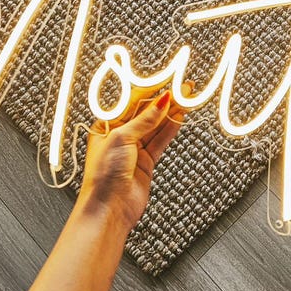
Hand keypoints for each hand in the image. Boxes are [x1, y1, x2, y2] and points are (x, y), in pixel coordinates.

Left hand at [77, 84, 188, 233]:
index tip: (168, 81)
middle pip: (146, 112)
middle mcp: (119, 135)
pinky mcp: (145, 162)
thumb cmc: (103, 176)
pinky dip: (171, 129)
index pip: (133, 101)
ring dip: (172, 113)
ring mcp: (133, 149)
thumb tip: (161, 102)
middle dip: (165, 100)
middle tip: (184, 89)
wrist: (109, 209)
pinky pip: (160, 140)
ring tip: (187, 100)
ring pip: (156, 126)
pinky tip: (181, 118)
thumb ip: (144, 120)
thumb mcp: (121, 139)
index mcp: (106, 125)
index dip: (152, 90)